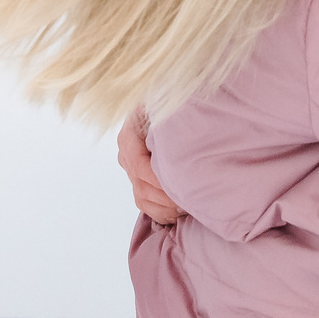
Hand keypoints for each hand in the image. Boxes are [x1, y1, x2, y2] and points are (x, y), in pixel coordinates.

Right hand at [118, 111, 181, 226]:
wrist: (161, 107)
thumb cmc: (165, 104)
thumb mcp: (163, 106)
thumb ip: (166, 118)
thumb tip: (180, 129)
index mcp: (129, 136)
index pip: (139, 165)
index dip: (158, 180)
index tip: (181, 186)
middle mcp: (126, 154)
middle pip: (142, 186)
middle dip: (167, 197)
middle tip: (192, 199)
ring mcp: (130, 169)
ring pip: (142, 198)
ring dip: (166, 207)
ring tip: (189, 205)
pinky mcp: (137, 181)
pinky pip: (144, 205)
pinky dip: (162, 213)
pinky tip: (179, 212)